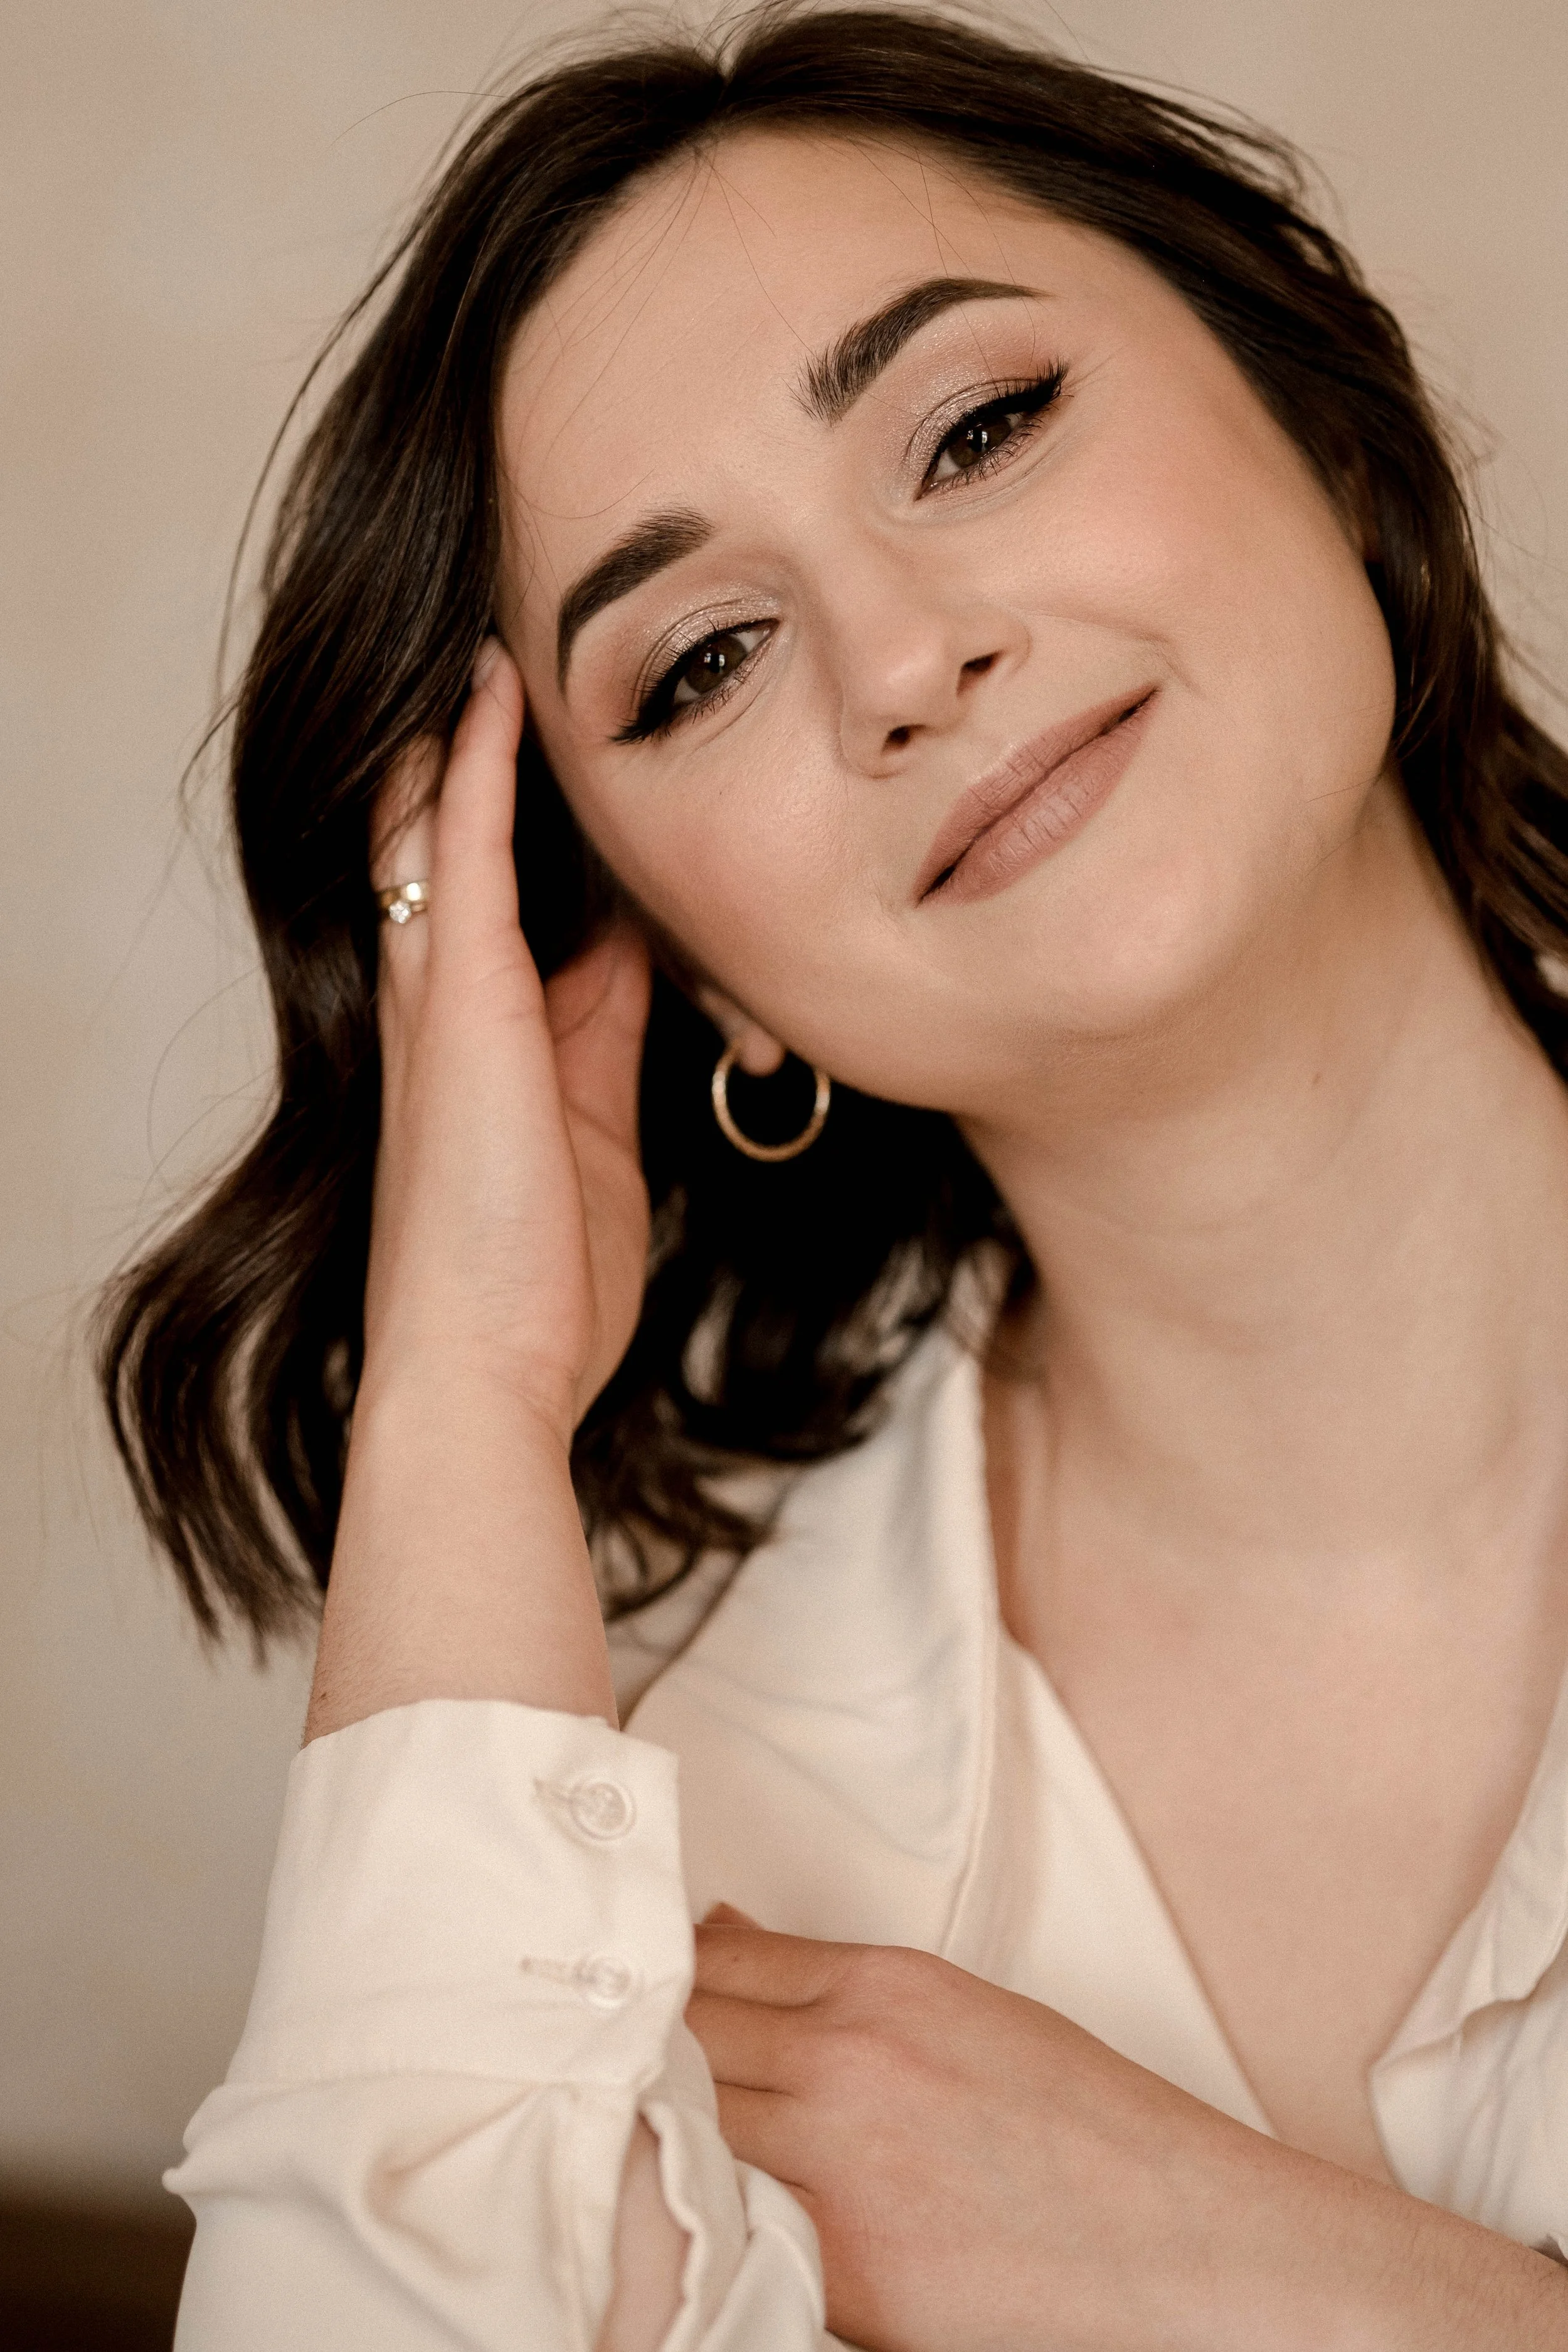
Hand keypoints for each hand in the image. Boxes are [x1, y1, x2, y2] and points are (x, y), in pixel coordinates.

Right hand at [367, 637, 650, 1439]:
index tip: (598, 762)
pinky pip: (466, 850)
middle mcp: (447, 1006)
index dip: (553, 828)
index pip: (522, 903)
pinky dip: (483, 765)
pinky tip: (496, 686)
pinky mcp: (461, 1000)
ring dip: (473, 736)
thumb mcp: (599, 1141)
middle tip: (519, 660)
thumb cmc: (547, 1287)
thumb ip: (610, 1050)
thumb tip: (653, 973)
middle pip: (459, 846)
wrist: (489, 1369)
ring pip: (443, 826)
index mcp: (489, 1045)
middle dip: (489, 760)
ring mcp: (444, 997)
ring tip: (501, 636)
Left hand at [687, 1914, 1567, 2351]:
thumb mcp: (966, 2013)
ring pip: (685, 2125)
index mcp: (886, 1986)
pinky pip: (729, 2227)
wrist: (1179, 2245)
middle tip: (586, 2048)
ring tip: (608, 2126)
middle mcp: (847, 2065)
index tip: (617, 1979)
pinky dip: (695, 2212)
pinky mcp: (841, 2275)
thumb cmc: (1086, 2128)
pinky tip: (673, 2204)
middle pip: (682, 2034)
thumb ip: (838, 1984)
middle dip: (635, 2042)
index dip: (657, 1971)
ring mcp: (837, 2175)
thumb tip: (730, 1945)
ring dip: (647, 2122)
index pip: (718, 1957)